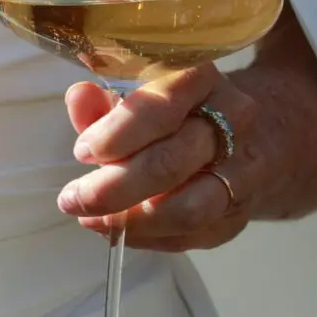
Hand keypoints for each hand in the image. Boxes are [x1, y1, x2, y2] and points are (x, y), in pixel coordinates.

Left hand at [57, 64, 260, 250]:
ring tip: (92, 220)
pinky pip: (193, 235)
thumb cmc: (169, 113)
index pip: (161, 108)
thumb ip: (102, 103)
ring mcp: (244, 170)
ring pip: (188, 209)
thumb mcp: (133, 98)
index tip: (82, 152)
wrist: (238, 133)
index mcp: (201, 79)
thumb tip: (79, 97)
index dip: (116, 136)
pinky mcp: (239, 213)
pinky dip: (149, 238)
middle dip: (113, 188)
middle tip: (73, 199)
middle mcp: (233, 122)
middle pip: (170, 163)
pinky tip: (120, 230)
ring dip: (132, 221)